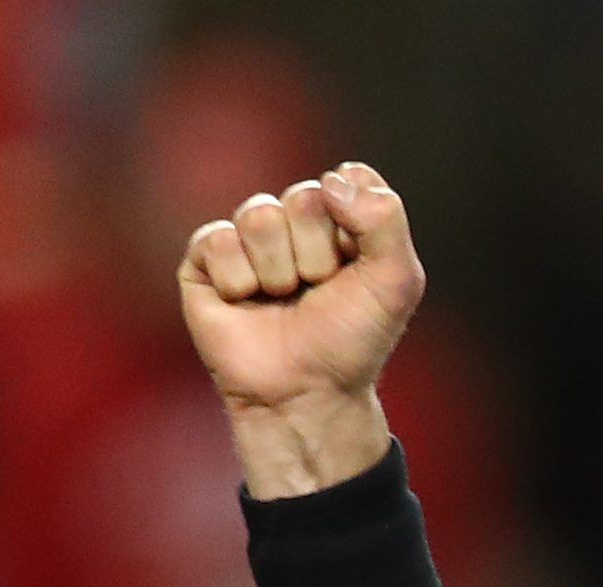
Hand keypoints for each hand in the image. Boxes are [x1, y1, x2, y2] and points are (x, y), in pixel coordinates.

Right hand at [179, 162, 424, 497]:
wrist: (306, 392)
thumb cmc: (352, 339)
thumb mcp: (396, 280)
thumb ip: (385, 218)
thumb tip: (333, 179)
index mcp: (342, 216)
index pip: (347, 180)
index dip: (355, 227)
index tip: (357, 268)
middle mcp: (294, 219)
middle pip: (305, 197)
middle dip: (317, 254)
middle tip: (317, 291)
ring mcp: (249, 237)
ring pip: (260, 215)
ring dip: (279, 270)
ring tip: (283, 299)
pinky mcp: (206, 259)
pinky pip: (219, 240)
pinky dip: (239, 281)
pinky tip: (245, 303)